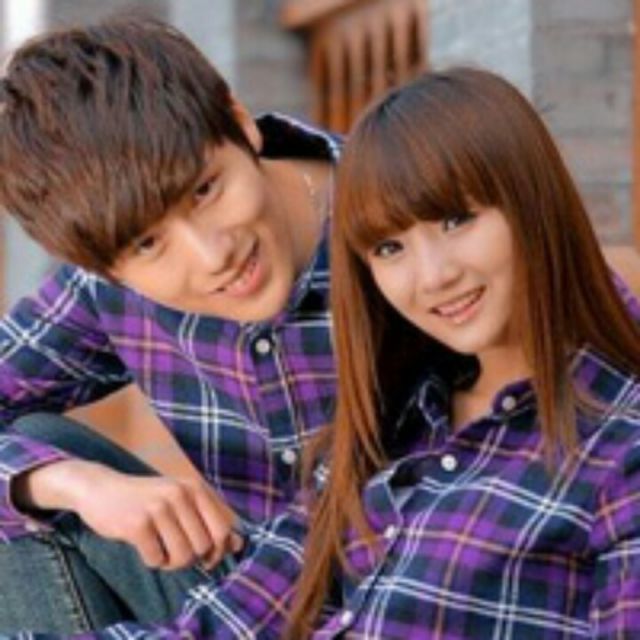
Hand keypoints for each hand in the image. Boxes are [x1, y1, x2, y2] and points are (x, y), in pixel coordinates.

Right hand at [14, 459, 243, 569]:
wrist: (100, 489)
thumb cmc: (147, 499)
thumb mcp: (181, 502)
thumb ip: (209, 519)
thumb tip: (238, 545)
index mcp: (195, 487)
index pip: (223, 529)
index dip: (218, 551)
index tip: (207, 557)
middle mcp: (179, 493)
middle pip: (203, 547)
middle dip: (191, 558)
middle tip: (175, 551)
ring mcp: (158, 507)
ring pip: (182, 556)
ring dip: (171, 562)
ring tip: (161, 550)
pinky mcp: (136, 523)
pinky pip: (156, 559)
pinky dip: (152, 561)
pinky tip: (144, 547)